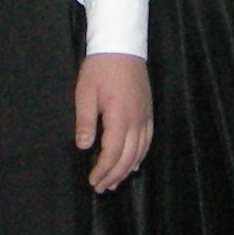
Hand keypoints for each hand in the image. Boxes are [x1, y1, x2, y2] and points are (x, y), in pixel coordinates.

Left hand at [78, 52, 152, 191]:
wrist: (122, 46)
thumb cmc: (100, 68)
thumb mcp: (85, 93)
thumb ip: (85, 121)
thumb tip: (84, 147)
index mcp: (120, 117)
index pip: (112, 153)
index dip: (103, 170)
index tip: (92, 181)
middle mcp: (137, 121)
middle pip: (128, 157)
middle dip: (114, 175)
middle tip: (101, 188)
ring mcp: (145, 116)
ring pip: (140, 151)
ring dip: (127, 169)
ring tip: (115, 182)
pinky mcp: (149, 112)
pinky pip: (148, 140)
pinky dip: (141, 155)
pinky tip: (134, 164)